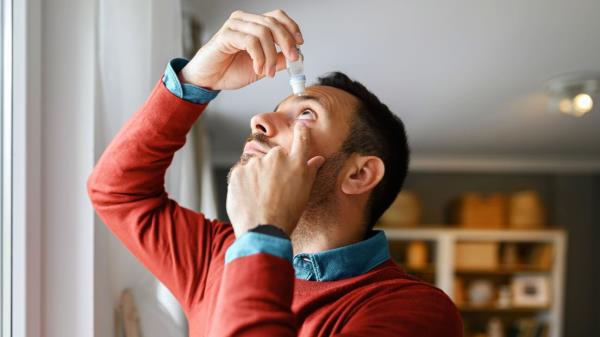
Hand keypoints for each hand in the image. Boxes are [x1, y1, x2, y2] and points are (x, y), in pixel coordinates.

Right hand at [179, 9, 303, 89]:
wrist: (208, 80)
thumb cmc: (230, 70)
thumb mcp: (262, 67)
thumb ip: (278, 60)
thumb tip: (297, 56)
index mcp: (253, 24)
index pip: (277, 16)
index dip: (291, 28)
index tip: (300, 43)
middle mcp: (244, 20)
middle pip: (273, 23)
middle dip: (287, 42)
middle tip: (292, 60)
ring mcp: (234, 26)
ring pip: (263, 33)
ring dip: (271, 56)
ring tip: (268, 72)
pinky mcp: (225, 35)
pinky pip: (250, 42)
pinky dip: (259, 57)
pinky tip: (258, 69)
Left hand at [226, 123, 324, 237]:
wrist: (263, 230)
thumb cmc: (287, 214)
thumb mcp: (304, 192)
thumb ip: (310, 171)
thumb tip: (318, 159)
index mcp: (296, 162)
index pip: (301, 138)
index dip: (301, 131)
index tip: (300, 127)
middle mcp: (276, 158)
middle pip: (274, 156)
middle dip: (273, 168)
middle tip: (274, 189)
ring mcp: (255, 164)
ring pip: (256, 166)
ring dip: (257, 176)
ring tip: (260, 198)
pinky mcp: (237, 172)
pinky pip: (241, 174)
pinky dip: (244, 184)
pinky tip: (249, 198)